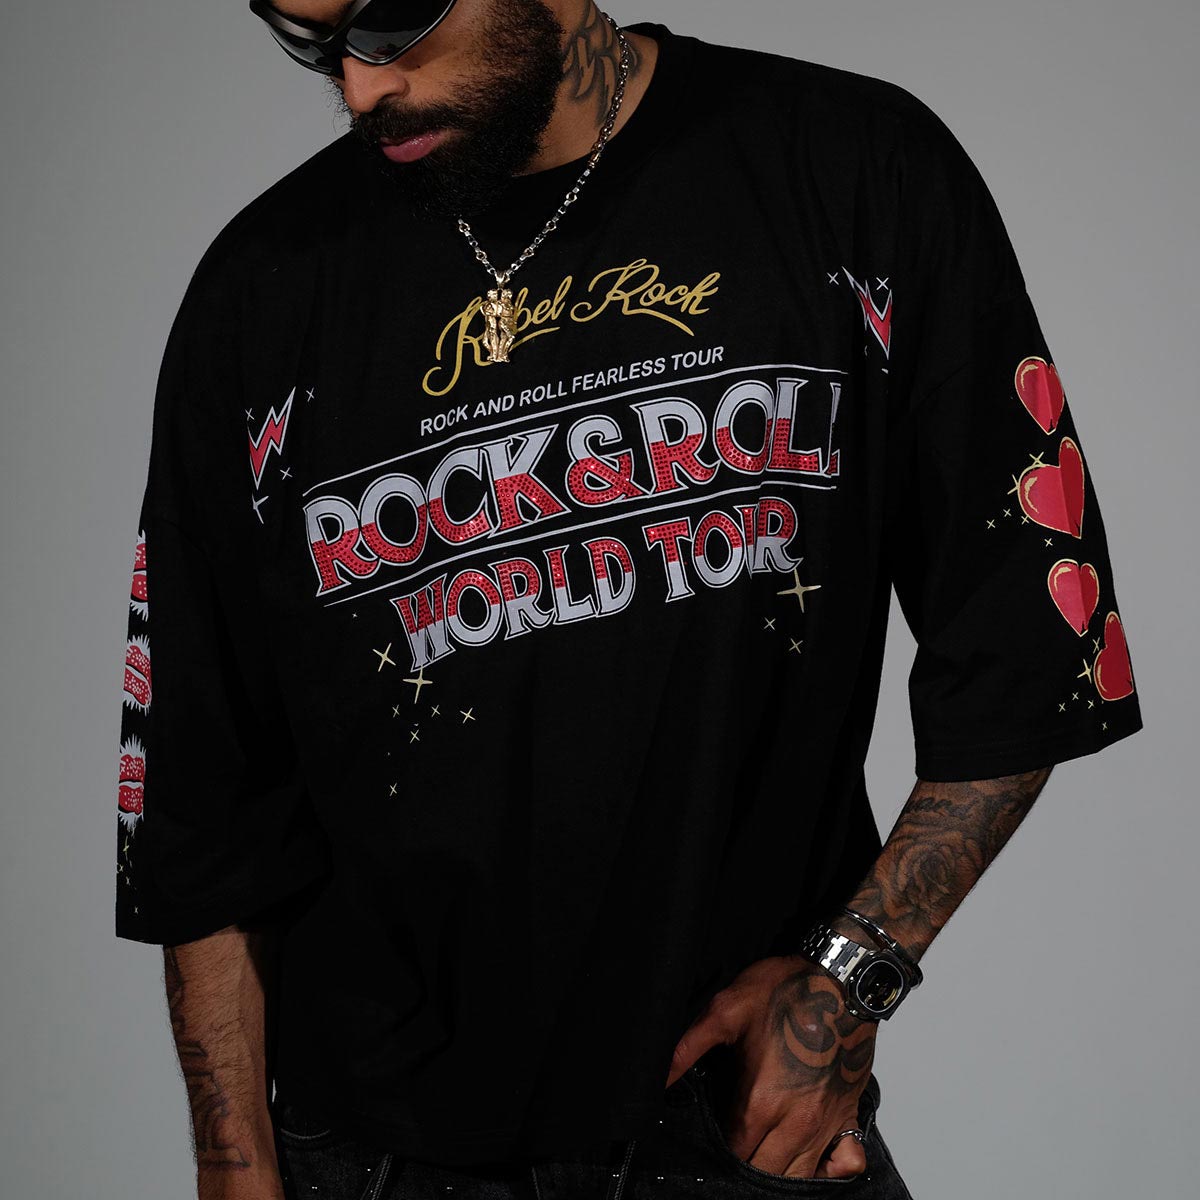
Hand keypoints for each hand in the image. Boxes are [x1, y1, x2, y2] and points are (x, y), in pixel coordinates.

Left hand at [665, 953, 877, 1179]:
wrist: (839, 979)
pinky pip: (848, 1166)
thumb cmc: (784, 990)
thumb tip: (659, 1077)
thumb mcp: (725, 1010)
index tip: (712, 1132)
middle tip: (734, 1141)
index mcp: (761, 1101)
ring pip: (801, 1179)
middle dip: (745, 1165)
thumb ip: (688, 1048)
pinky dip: (829, 1172)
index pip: (733, 1153)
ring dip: (779, 1172)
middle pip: (764, 1174)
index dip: (717, 1150)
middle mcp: (796, 1122)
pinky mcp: (848, 1114)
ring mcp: (826, 1123)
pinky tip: (810, 1157)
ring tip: (763, 1151)